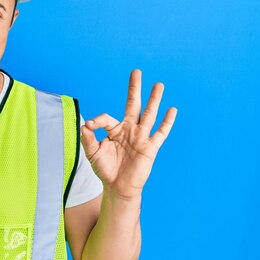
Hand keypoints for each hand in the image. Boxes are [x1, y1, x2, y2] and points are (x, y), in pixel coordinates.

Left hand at [81, 70, 176, 198]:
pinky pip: (160, 133)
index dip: (98, 120)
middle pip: (133, 105)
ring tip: (159, 84)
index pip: (107, 117)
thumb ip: (89, 138)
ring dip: (154, 99)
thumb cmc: (105, 169)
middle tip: (136, 71)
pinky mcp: (150, 148)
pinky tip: (172, 110)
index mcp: (115, 130)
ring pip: (148, 114)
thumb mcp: (93, 153)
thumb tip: (86, 124)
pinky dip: (167, 122)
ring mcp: (141, 137)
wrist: (118, 187)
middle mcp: (129, 130)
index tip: (91, 126)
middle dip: (134, 89)